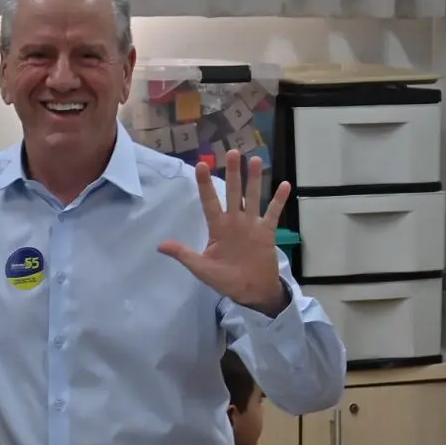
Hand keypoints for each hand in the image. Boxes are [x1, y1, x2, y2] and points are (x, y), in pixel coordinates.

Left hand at [158, 151, 290, 312]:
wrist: (251, 292)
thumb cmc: (225, 280)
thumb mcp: (201, 268)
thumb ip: (184, 255)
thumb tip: (160, 246)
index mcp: (217, 227)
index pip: (209, 202)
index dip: (205, 185)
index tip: (202, 165)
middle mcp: (234, 221)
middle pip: (232, 192)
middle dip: (232, 173)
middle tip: (232, 152)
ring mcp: (251, 225)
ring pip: (252, 197)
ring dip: (254, 179)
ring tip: (255, 160)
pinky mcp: (267, 232)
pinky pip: (273, 213)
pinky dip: (278, 200)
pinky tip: (285, 184)